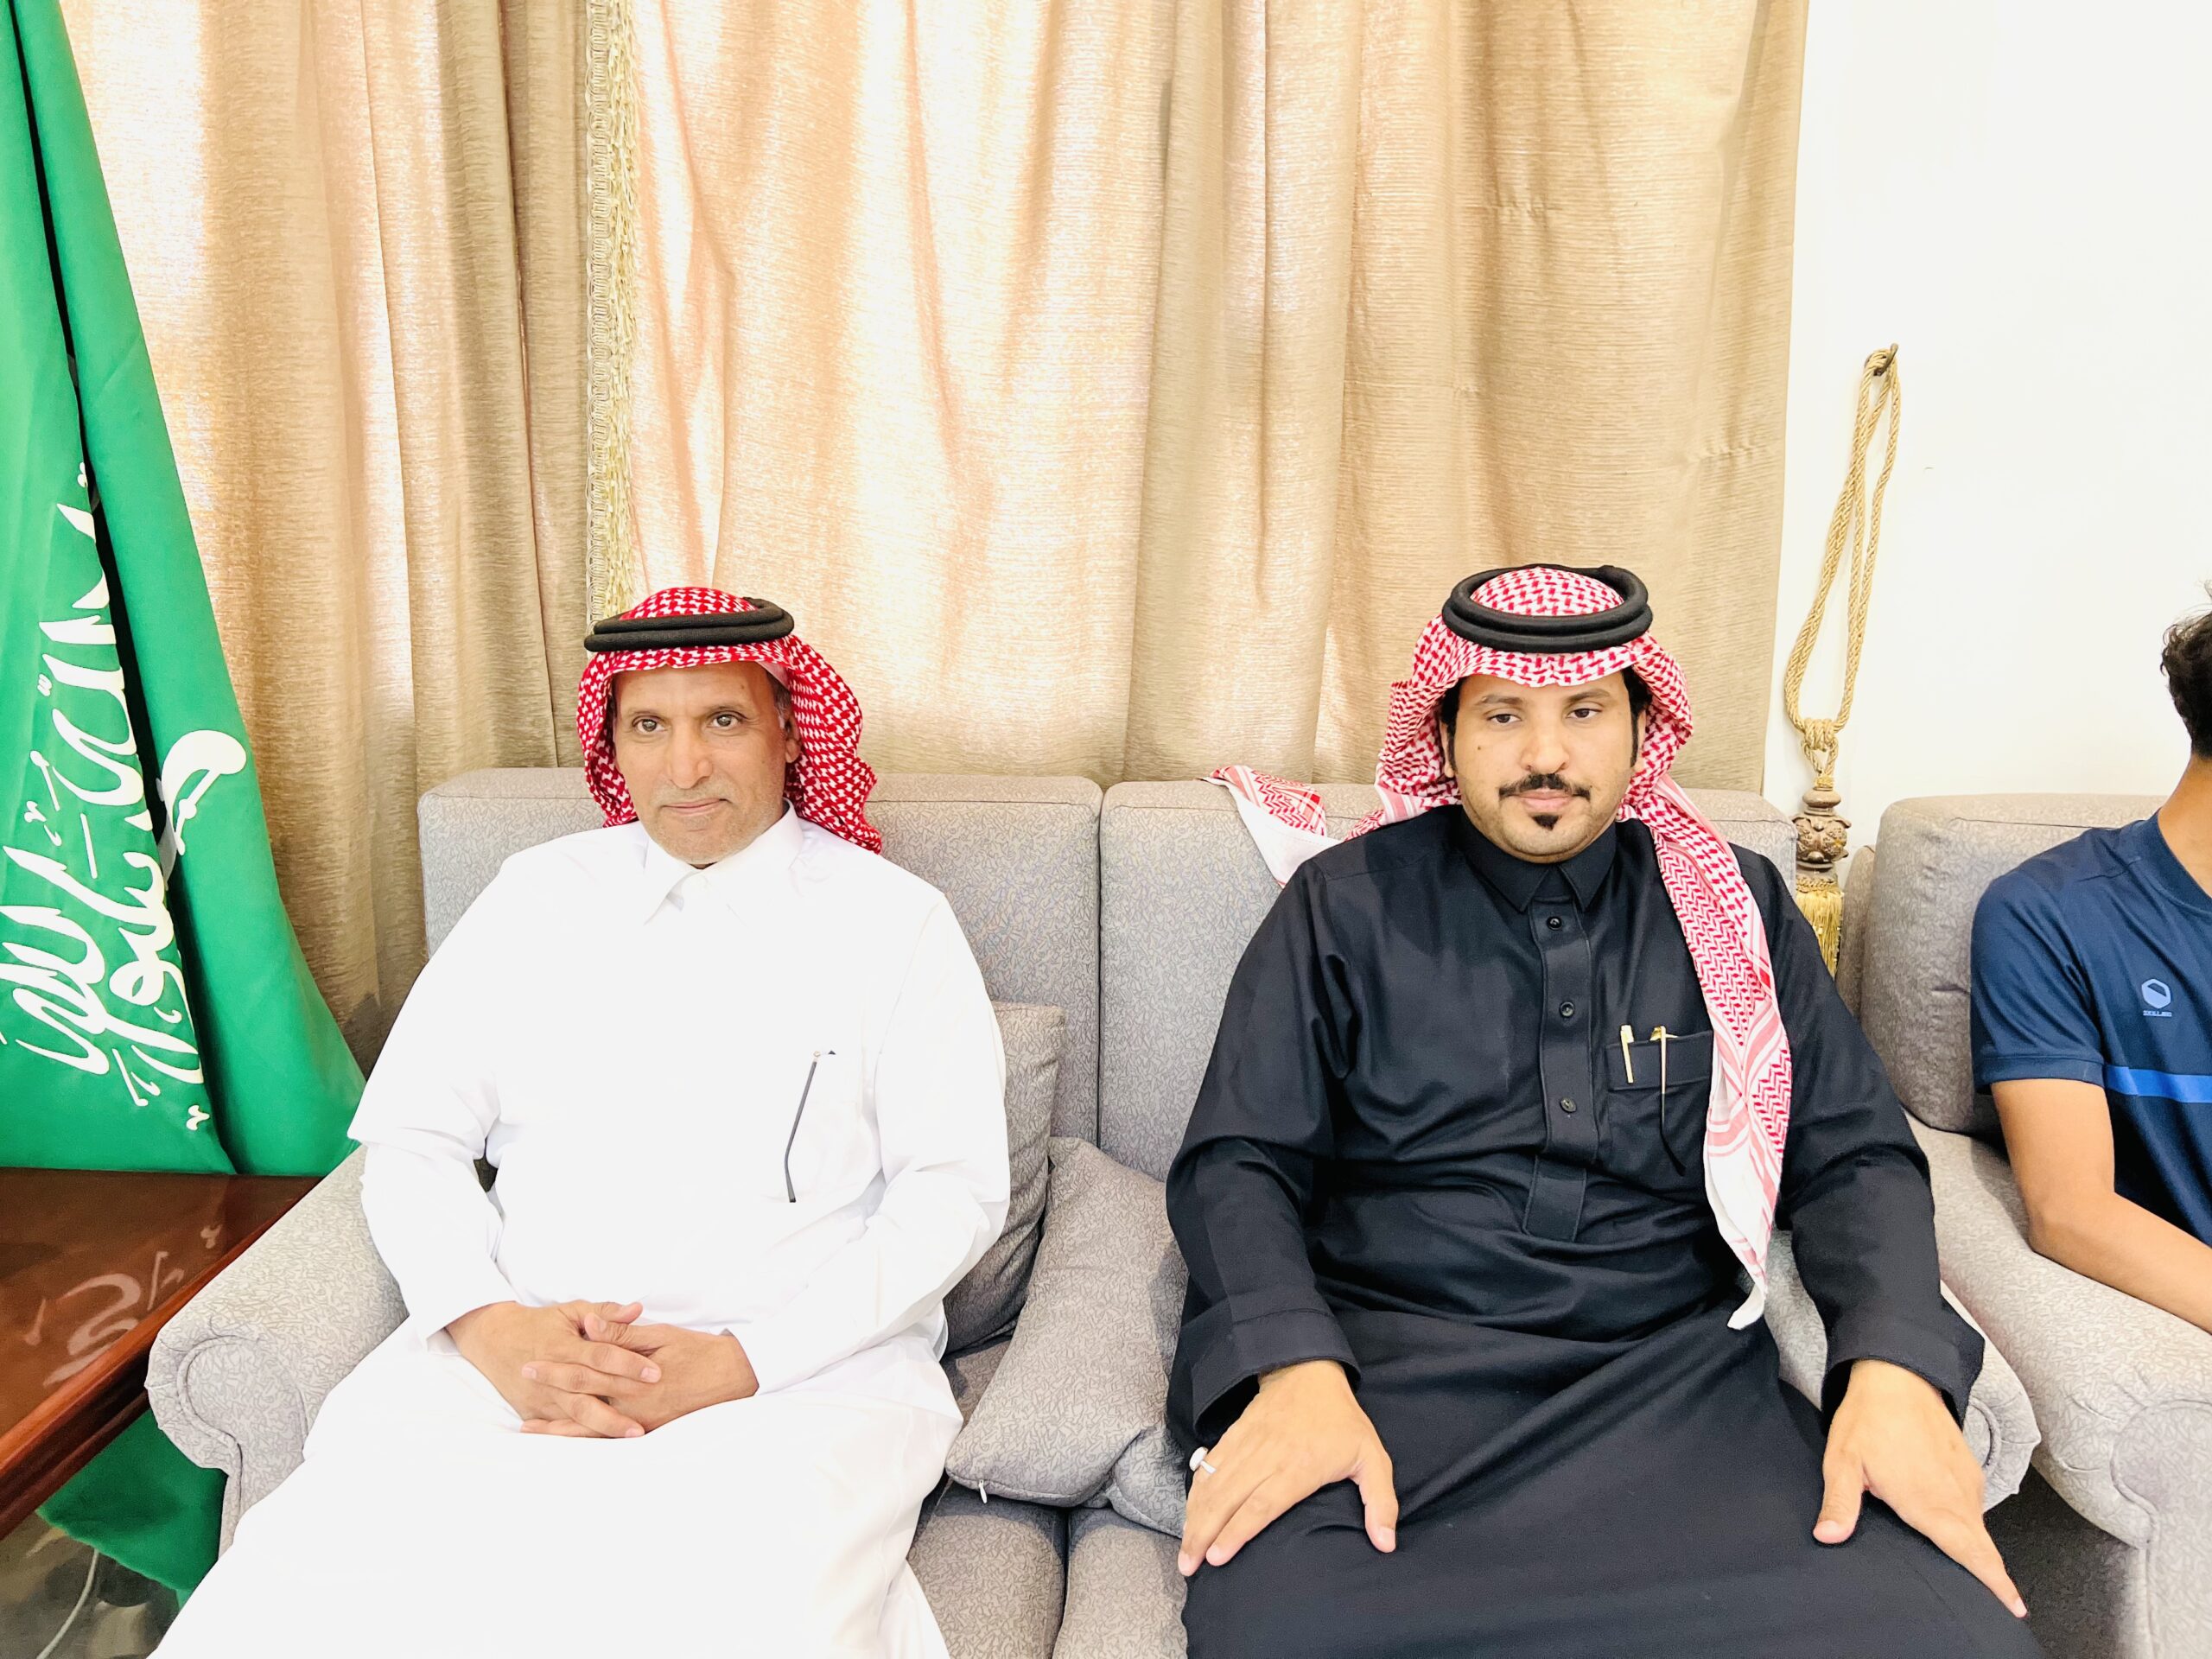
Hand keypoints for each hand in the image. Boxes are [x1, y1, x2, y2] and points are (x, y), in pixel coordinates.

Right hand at [448, 1300, 658, 1437]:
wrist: (494, 1341)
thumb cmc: (539, 1323)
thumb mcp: (570, 1311)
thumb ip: (605, 1313)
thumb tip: (637, 1310)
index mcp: (563, 1345)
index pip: (600, 1355)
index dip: (627, 1364)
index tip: (655, 1372)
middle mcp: (551, 1373)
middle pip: (590, 1388)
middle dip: (623, 1397)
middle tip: (654, 1405)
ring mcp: (541, 1395)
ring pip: (576, 1414)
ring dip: (606, 1424)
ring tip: (634, 1432)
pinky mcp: (534, 1411)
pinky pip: (562, 1426)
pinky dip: (583, 1435)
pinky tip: (606, 1443)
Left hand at [520, 1314, 757, 1436]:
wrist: (735, 1376)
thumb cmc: (699, 1351)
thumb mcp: (661, 1335)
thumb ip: (623, 1334)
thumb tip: (590, 1326)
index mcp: (633, 1379)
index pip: (585, 1374)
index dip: (555, 1370)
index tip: (530, 1364)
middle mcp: (632, 1407)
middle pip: (581, 1404)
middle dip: (549, 1399)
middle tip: (521, 1393)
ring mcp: (641, 1423)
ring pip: (591, 1429)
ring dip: (560, 1429)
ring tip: (531, 1428)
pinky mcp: (651, 1431)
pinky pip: (611, 1439)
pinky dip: (587, 1439)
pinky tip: (571, 1438)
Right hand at [1177, 1359, 1396, 1577]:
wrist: (1307, 1370)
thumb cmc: (1342, 1421)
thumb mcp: (1372, 1457)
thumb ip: (1381, 1502)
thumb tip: (1386, 1543)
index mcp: (1300, 1466)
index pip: (1262, 1504)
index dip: (1238, 1531)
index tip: (1219, 1557)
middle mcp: (1267, 1456)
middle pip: (1228, 1499)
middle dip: (1204, 1534)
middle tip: (1189, 1567)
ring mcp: (1246, 1445)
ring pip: (1213, 1484)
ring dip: (1195, 1517)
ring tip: (1185, 1551)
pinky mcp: (1233, 1435)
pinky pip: (1208, 1467)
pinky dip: (1195, 1492)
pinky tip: (1189, 1515)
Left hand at [1817, 1358, 2025, 1616]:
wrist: (1898, 1373)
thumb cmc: (1869, 1417)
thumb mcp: (1843, 1461)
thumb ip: (1840, 1503)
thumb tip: (1828, 1536)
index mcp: (1929, 1501)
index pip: (1969, 1551)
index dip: (1993, 1581)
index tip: (2013, 1606)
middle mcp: (1955, 1494)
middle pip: (1982, 1546)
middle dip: (1994, 1576)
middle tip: (2003, 1604)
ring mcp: (1965, 1479)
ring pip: (1980, 1527)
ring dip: (1982, 1552)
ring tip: (1983, 1579)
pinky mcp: (1967, 1466)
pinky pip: (1975, 1505)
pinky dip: (1975, 1527)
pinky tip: (1963, 1535)